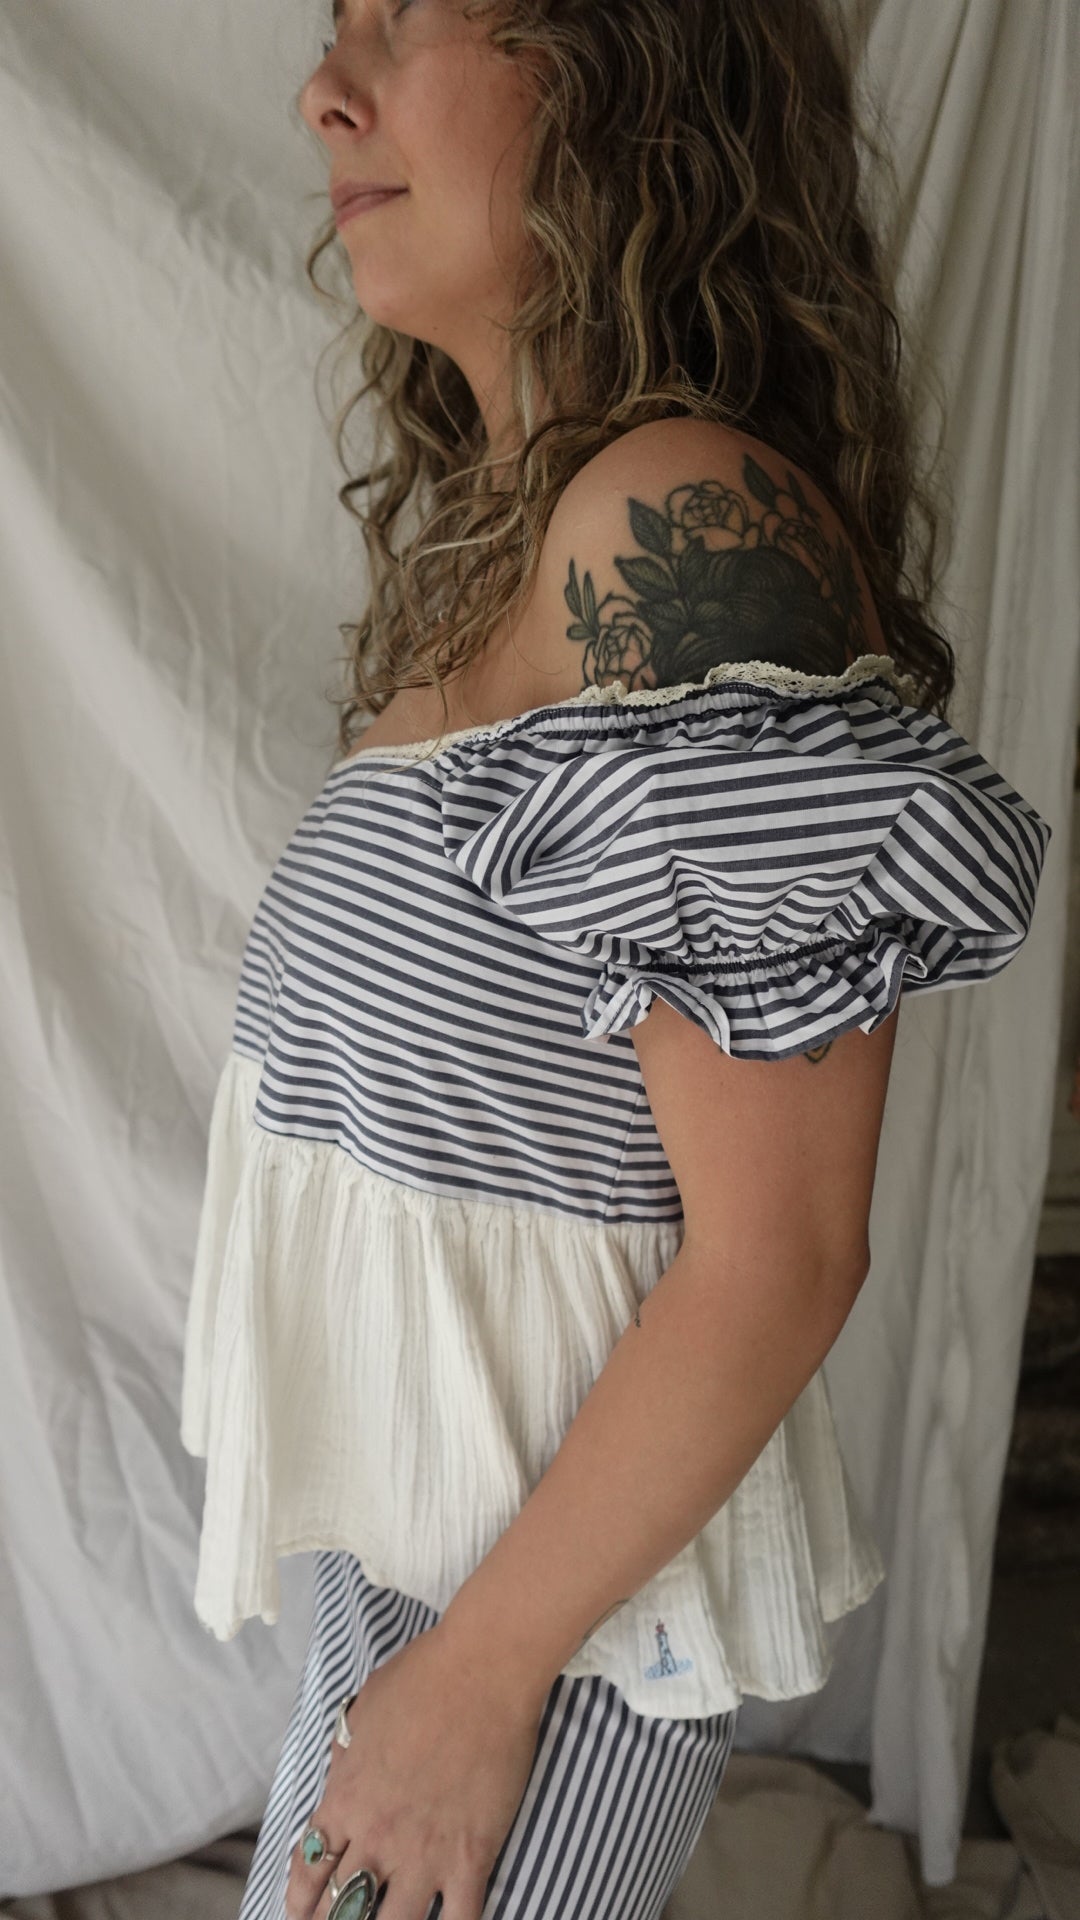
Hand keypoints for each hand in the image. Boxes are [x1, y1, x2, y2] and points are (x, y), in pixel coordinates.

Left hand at [285, 1617, 547, 1919]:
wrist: (482, 1671)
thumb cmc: (422, 1678)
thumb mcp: (362, 1710)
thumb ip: (345, 1754)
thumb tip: (339, 1774)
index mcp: (346, 1799)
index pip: (309, 1867)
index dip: (299, 1898)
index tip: (298, 1911)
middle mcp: (377, 1836)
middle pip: (342, 1908)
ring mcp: (425, 1852)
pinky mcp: (471, 1857)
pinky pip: (458, 1918)